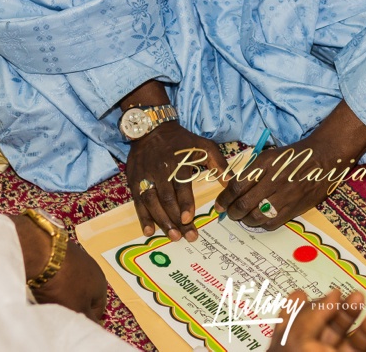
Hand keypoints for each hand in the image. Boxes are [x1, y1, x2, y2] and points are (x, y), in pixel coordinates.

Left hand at [10, 214, 106, 321]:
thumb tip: (94, 325)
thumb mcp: (77, 308)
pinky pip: (61, 270)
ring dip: (64, 290)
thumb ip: (88, 320)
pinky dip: (54, 278)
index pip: (98, 309)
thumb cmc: (64, 284)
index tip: (73, 323)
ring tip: (49, 297)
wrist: (43, 252)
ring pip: (73, 282)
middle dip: (74, 303)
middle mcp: (94, 269)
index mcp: (101, 284)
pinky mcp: (63, 250)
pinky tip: (43, 282)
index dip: (87, 318)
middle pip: (85, 294)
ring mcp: (79, 257)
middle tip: (60, 311)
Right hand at [127, 121, 227, 240]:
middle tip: (187, 236)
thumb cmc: (181, 140)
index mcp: (177, 162)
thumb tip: (231, 182)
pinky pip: (138, 202)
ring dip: (161, 221)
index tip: (189, 219)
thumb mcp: (203, 145)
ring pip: (151, 203)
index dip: (184, 204)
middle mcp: (159, 171)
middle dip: (176, 220)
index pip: (181, 186)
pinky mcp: (133, 181)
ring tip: (173, 236)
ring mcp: (144, 177)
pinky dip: (142, 218)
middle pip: (167, 199)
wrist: (151, 128)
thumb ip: (218, 163)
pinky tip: (149, 231)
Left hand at [215, 101, 365, 229]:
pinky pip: (272, 223)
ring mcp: (286, 196)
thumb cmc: (294, 156)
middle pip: (244, 204)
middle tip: (228, 213)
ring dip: (245, 219)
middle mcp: (274, 181)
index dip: (225, 198)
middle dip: (232, 212)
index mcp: (266, 164)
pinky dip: (261, 224)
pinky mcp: (295, 208)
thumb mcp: (270, 156)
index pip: (237, 185)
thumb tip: (232, 189)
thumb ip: (252, 171)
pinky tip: (259, 219)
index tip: (220, 204)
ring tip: (243, 217)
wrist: (324, 158)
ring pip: (256, 216)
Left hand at [269, 289, 365, 351]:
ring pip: (354, 348)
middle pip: (333, 334)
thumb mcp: (297, 342)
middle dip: (347, 313)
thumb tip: (306, 293)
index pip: (305, 325)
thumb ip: (303, 319)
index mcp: (297, 349)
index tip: (335, 291)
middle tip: (358, 296)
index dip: (320, 307)